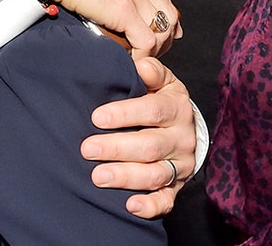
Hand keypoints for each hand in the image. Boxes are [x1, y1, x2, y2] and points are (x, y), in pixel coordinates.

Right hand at [6, 0, 179, 56]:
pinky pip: (147, 41)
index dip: (159, 14)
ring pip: (164, 28)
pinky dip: (143, 55)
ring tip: (139, 58)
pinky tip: (130, 61)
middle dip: (164, 34)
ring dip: (155, 48)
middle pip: (168, 12)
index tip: (154, 29)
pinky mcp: (123, 11)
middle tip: (149, 50)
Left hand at [80, 57, 197, 218]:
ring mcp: (180, 165)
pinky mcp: (177, 186)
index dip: (125, 114)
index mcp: (176, 108)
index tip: (97, 117)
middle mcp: (181, 138)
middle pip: (150, 146)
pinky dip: (150, 205)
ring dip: (126, 177)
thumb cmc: (160, 100)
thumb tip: (141, 65)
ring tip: (97, 177)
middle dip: (116, 148)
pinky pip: (167, 200)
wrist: (184, 129)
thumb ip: (151, 72)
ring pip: (156, 174)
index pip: (153, 111)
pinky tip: (130, 206)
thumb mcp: (160, 81)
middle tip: (87, 149)